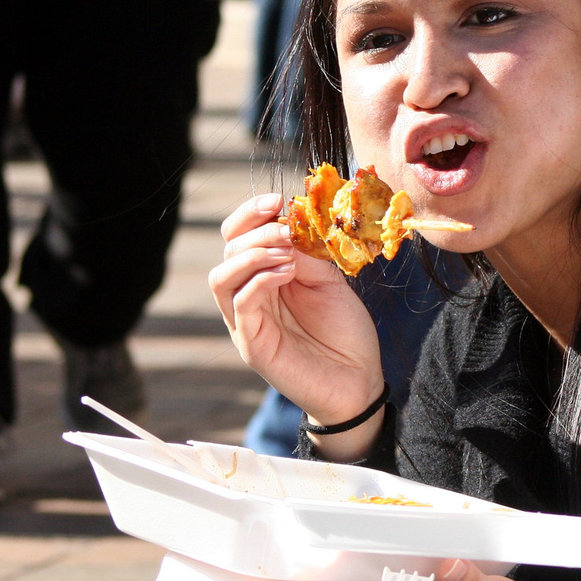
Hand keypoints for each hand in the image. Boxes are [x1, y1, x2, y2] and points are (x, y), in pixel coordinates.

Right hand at [210, 194, 385, 438]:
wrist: (359, 381)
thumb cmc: (345, 332)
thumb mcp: (329, 280)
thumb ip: (307, 253)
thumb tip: (289, 220)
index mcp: (265, 277)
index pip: (238, 236)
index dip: (250, 213)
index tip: (278, 199)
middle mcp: (249, 297)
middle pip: (228, 251)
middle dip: (256, 230)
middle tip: (287, 228)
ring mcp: (246, 322)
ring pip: (222, 277)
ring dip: (252, 254)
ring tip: (286, 251)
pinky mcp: (252, 344)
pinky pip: (239, 303)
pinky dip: (259, 280)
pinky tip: (287, 272)